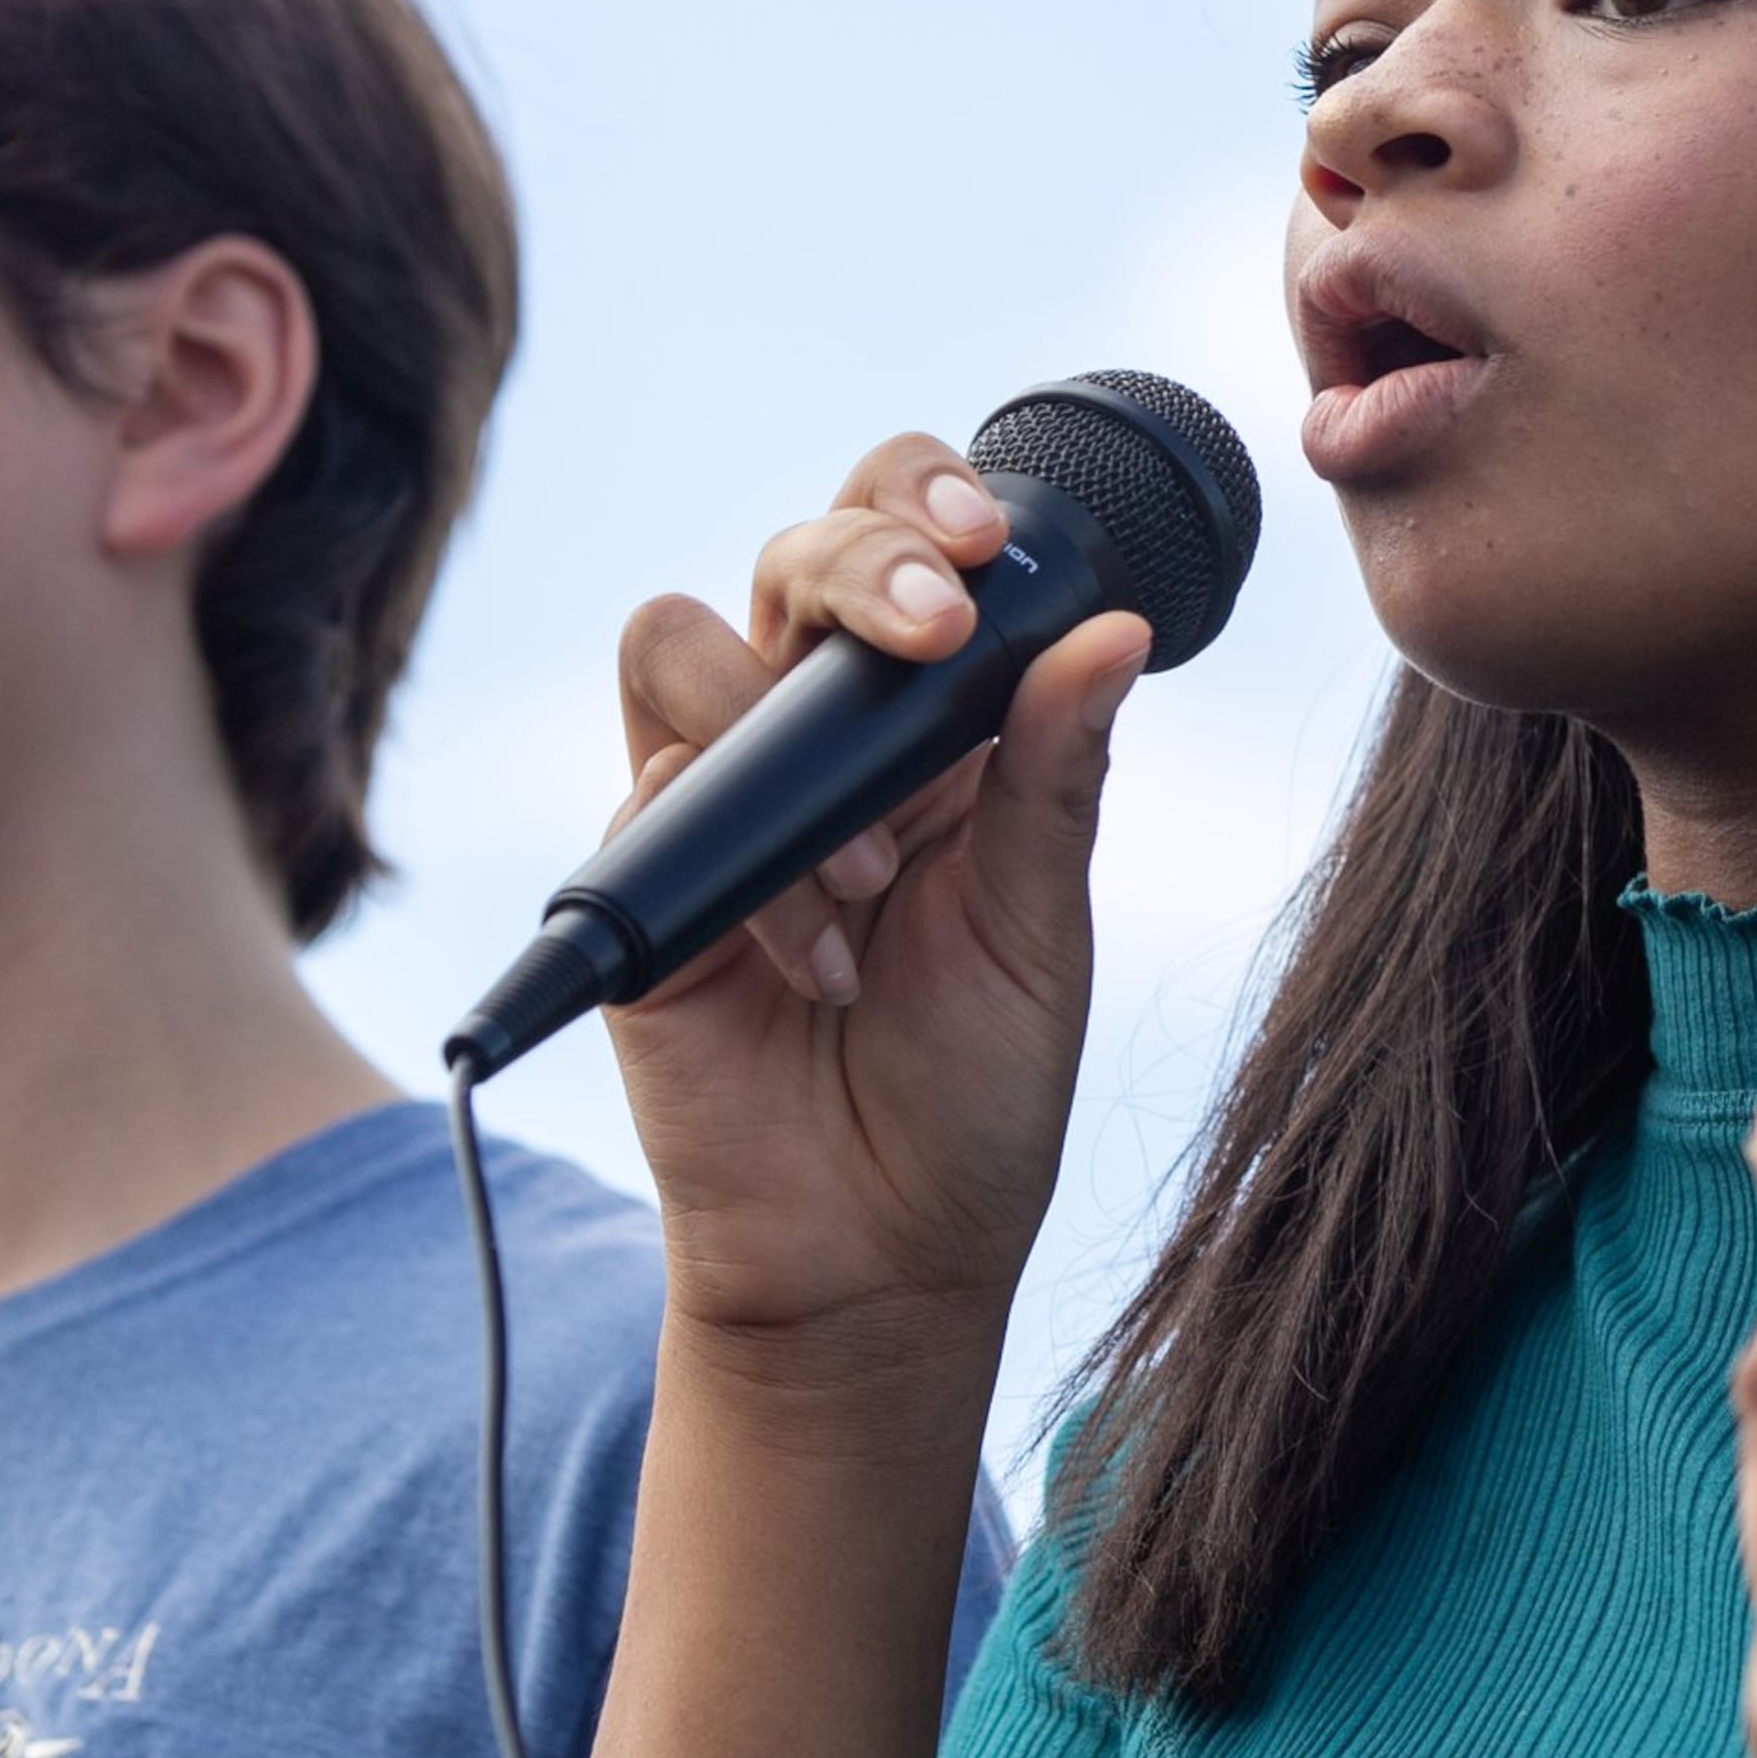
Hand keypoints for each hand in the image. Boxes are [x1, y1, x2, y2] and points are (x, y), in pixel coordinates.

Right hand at [601, 432, 1149, 1389]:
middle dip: (861, 559)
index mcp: (928, 725)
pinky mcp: (640, 878)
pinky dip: (757, 872)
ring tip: (875, 881)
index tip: (987, 536)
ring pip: (677, 637)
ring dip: (784, 730)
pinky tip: (822, 967)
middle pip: (792, 553)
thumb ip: (1058, 774)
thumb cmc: (973, 1090)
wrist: (879, 1257)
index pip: (906, 542)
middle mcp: (813, 737)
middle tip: (936, 627)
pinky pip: (654, 792)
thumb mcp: (1043, 926)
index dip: (923, 500)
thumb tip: (1117, 627)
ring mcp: (714, 798)